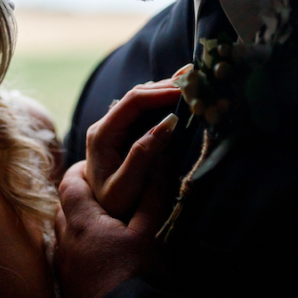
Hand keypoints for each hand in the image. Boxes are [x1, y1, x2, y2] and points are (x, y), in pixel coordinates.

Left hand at [54, 158, 175, 297]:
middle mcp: (65, 241)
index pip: (70, 184)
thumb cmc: (138, 276)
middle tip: (102, 191)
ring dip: (77, 222)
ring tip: (102, 221)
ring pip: (63, 233)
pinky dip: (78, 246)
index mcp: (82, 222)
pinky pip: (66, 255)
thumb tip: (159, 164)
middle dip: (78, 196)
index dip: (80, 171)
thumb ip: (152, 198)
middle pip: (63, 207)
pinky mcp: (68, 286)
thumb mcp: (150, 233)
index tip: (95, 165)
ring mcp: (64, 266)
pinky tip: (98, 253)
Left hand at [86, 79, 181, 218]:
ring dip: (167, 91)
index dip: (160, 92)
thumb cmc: (113, 206)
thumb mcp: (126, 186)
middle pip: (138, 94)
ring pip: (143, 100)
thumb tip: (167, 123)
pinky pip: (146, 111)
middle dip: (167, 86)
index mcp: (102, 134)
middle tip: (196, 80)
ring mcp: (115, 128)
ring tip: (192, 83)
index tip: (187, 91)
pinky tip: (182, 97)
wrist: (101, 217)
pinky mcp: (126, 134)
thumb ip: (143, 155)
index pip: (133, 101)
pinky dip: (165, 102)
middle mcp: (106, 125)